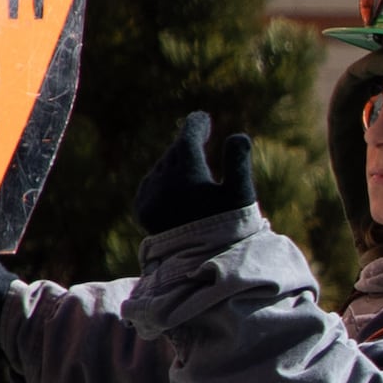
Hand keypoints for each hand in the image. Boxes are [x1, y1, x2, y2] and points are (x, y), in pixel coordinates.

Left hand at [134, 111, 256, 234]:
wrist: (197, 264)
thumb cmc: (227, 229)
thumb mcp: (241, 196)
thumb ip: (239, 163)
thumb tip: (238, 136)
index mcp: (187, 169)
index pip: (189, 136)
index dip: (197, 125)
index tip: (202, 117)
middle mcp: (163, 177)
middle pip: (176, 151)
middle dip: (188, 143)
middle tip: (199, 135)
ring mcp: (149, 193)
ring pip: (163, 167)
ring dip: (176, 162)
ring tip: (190, 163)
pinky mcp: (142, 208)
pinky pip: (152, 184)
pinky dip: (164, 180)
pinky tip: (175, 185)